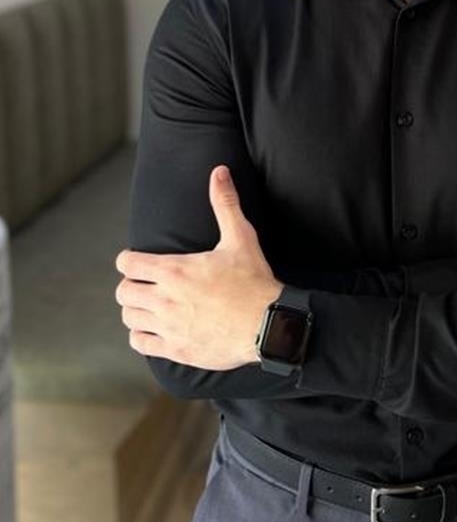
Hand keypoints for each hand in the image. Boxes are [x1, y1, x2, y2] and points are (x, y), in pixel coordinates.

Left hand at [115, 166, 282, 369]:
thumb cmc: (254, 280)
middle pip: (123, 292)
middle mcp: (165, 299)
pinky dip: (142, 336)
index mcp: (174, 270)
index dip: (130, 260)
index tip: (140, 262)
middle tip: (147, 285)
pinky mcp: (175, 349)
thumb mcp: (241, 237)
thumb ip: (225, 203)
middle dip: (132, 286)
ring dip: (136, 310)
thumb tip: (219, 171)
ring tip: (150, 306)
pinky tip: (155, 329)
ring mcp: (168, 326)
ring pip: (129, 318)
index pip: (127, 263)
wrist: (268, 324)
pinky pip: (139, 343)